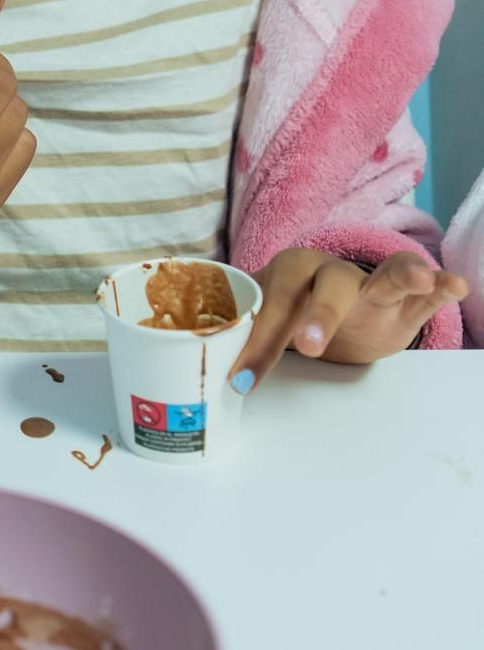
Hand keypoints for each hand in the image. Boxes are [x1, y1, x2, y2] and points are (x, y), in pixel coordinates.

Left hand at [227, 248, 468, 393]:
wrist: (339, 312)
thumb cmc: (295, 316)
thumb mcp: (266, 325)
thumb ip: (240, 340)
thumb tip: (198, 370)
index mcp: (288, 275)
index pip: (270, 302)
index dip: (255, 339)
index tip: (241, 377)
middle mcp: (330, 272)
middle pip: (325, 284)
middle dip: (317, 314)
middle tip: (308, 346)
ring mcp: (371, 283)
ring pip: (384, 274)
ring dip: (400, 275)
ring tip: (419, 279)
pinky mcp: (404, 299)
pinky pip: (423, 286)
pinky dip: (439, 282)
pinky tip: (452, 284)